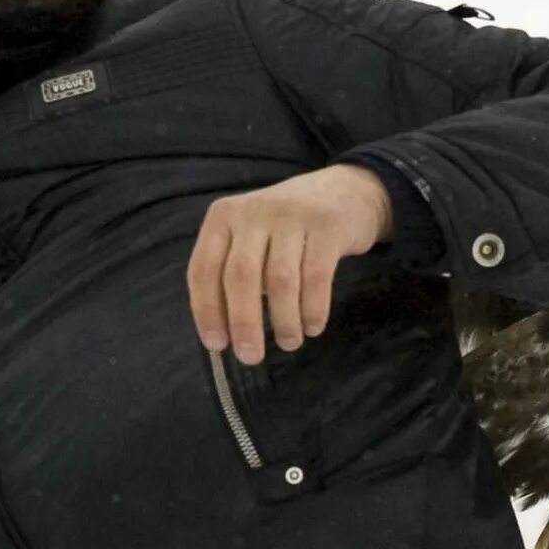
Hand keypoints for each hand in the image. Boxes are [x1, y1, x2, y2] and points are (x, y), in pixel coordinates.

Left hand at [186, 164, 394, 362]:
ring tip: (289, 343)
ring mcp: (292, 216)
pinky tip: (312, 327)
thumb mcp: (251, 237)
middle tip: (250, 357)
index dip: (206, 310)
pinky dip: (313, 308)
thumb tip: (225, 332)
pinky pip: (316, 276)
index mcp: (223, 216)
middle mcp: (254, 212)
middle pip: (240, 276)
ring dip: (283, 320)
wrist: (344, 192)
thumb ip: (234, 272)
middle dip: (244, 322)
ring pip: (280, 280)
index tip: (216, 344)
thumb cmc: (287, 227)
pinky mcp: (327, 226)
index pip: (203, 268)